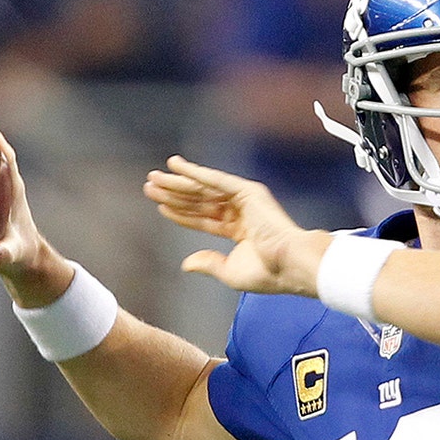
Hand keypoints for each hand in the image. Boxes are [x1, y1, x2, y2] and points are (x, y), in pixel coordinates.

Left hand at [144, 156, 330, 295]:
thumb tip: (186, 263)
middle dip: (174, 194)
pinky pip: (214, 179)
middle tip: (150, 187)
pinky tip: (176, 166)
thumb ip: (208, 263)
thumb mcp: (229, 272)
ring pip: (203, 190)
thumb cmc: (267, 273)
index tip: (160, 206)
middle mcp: (242, 212)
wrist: (289, 266)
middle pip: (200, 201)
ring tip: (154, 178)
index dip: (181, 214)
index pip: (204, 220)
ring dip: (177, 183)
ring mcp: (245, 200)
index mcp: (241, 231)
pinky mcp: (247, 191)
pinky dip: (195, 171)